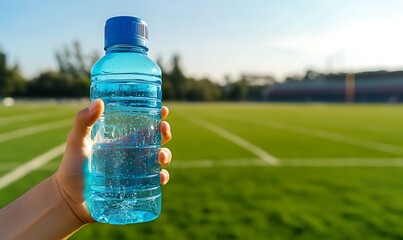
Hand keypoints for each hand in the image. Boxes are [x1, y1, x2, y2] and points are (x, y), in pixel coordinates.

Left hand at [54, 99, 171, 222]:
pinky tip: (161, 176)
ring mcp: (135, 173)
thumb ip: (83, 122)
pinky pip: (154, 182)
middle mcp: (132, 156)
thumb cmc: (71, 169)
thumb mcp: (76, 142)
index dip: (156, 118)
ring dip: (165, 155)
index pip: (143, 127)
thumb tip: (99, 102)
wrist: (69, 200)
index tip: (164, 110)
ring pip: (158, 161)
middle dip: (164, 135)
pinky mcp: (135, 189)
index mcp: (122, 143)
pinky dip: (162, 177)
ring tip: (161, 157)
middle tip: (164, 130)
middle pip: (155, 142)